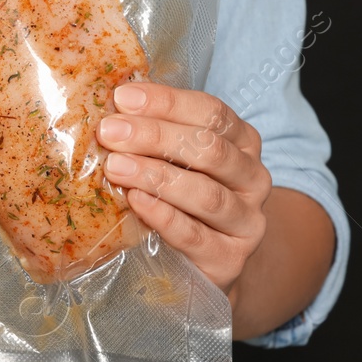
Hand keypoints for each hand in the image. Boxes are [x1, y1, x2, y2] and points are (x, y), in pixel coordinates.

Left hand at [95, 82, 270, 289]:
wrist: (210, 263)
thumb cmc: (186, 200)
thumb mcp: (179, 161)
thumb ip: (157, 135)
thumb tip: (109, 107)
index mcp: (242, 143)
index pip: (211, 113)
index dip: (167, 102)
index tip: (122, 98)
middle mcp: (252, 178)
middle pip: (209, 149)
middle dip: (154, 136)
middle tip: (109, 131)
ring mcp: (246, 221)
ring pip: (206, 193)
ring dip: (156, 176)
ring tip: (115, 166)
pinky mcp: (230, 259)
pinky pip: (194, 235)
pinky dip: (162, 215)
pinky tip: (135, 201)